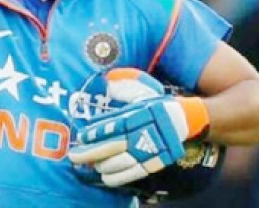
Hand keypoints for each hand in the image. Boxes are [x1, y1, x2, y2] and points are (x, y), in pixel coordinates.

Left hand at [68, 68, 209, 187]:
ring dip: (101, 165)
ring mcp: (148, 151)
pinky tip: (104, 175)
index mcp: (138, 115)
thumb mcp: (143, 90)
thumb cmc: (157, 104)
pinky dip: (116, 177)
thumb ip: (125, 87)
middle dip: (90, 152)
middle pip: (112, 146)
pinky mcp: (154, 163)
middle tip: (74, 155)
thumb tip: (108, 82)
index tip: (81, 135)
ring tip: (88, 163)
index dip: (96, 132)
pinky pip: (133, 174)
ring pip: (120, 163)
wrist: (185, 120)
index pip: (113, 125)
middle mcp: (142, 134)